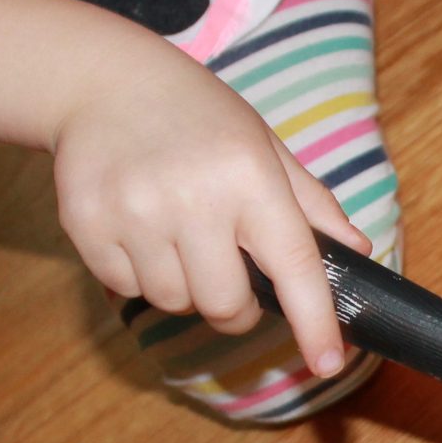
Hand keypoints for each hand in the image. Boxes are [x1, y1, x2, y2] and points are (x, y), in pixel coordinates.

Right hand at [50, 45, 370, 377]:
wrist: (100, 80)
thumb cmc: (197, 115)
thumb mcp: (263, 145)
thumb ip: (310, 203)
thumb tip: (355, 250)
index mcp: (249, 177)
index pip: (294, 265)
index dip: (314, 321)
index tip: (327, 362)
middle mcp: (192, 197)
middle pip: (224, 304)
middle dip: (236, 307)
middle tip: (233, 278)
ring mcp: (133, 212)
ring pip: (174, 301)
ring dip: (184, 287)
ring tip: (178, 236)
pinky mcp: (85, 224)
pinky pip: (126, 288)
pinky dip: (139, 274)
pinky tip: (139, 228)